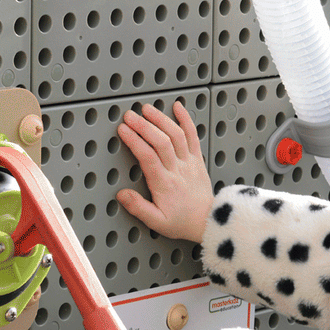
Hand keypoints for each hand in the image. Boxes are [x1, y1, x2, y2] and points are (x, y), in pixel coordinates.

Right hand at [117, 101, 213, 242]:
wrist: (208, 222)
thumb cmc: (181, 221)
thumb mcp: (157, 222)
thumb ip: (138, 208)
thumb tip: (122, 194)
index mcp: (165, 184)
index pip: (148, 157)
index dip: (135, 141)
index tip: (123, 130)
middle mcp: (178, 170)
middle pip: (162, 142)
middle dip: (144, 126)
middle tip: (129, 115)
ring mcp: (190, 162)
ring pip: (177, 135)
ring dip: (161, 119)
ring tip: (146, 109)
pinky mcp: (198, 159)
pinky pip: (194, 136)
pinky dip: (187, 120)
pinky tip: (178, 107)